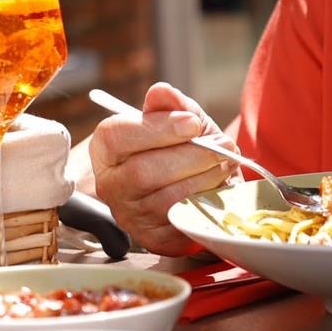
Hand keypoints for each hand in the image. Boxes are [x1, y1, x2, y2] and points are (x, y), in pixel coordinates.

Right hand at [88, 81, 236, 255]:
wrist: (194, 184)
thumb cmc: (180, 148)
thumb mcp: (178, 120)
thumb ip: (170, 105)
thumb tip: (162, 92)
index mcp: (106, 149)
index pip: (117, 136)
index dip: (157, 129)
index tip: (193, 124)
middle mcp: (110, 184)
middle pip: (143, 172)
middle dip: (191, 157)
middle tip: (223, 146)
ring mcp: (129, 215)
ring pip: (167, 199)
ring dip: (205, 179)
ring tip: (225, 164)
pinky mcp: (154, 238)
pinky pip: (183, 221)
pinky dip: (208, 203)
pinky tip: (220, 188)